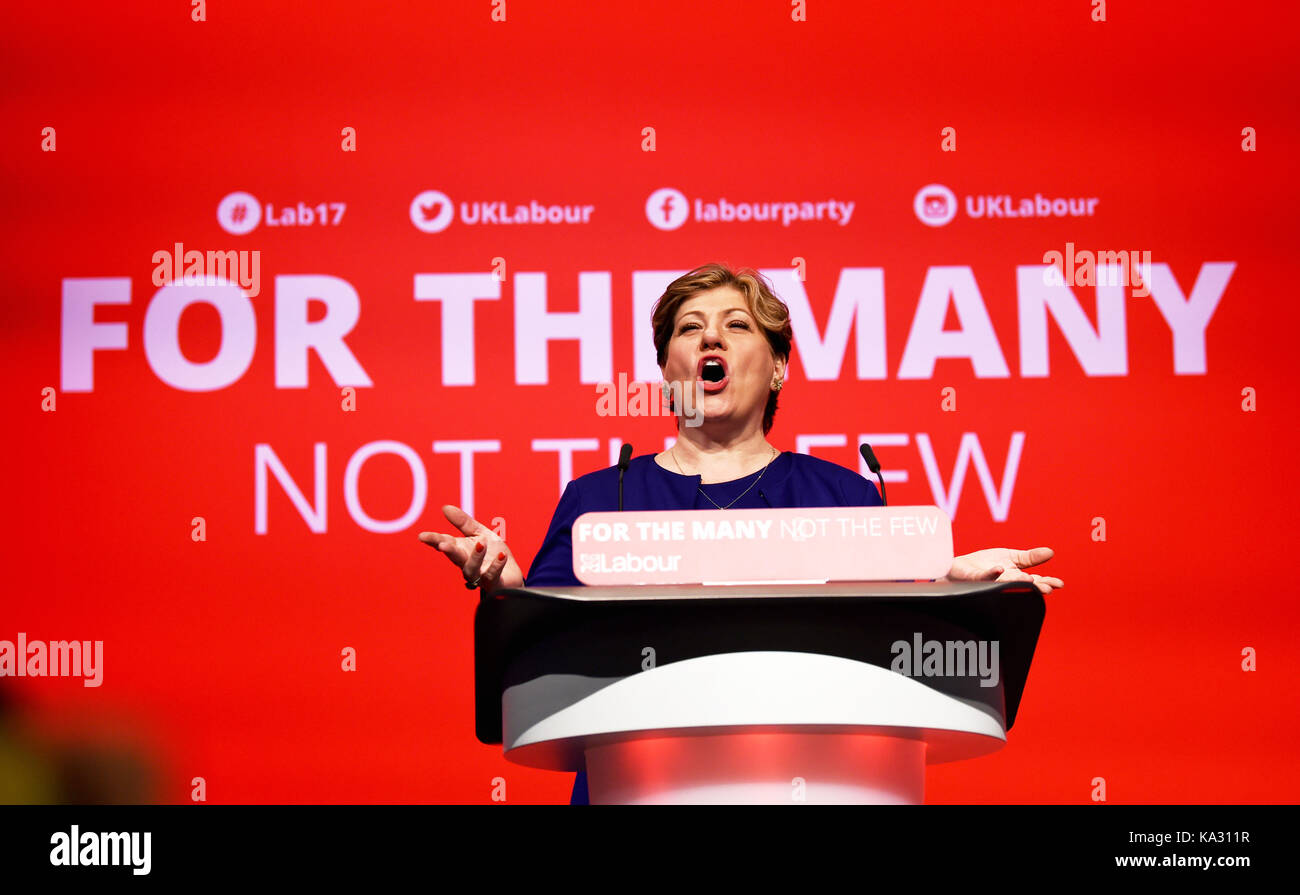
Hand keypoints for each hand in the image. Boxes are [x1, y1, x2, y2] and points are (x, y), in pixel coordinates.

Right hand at [418, 505, 523, 595]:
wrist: (511, 575)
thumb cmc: (492, 553)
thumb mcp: (479, 533)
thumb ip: (463, 522)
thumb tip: (444, 507)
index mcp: (461, 550)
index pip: (445, 543)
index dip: (433, 540)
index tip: (422, 536)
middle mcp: (466, 564)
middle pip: (455, 558)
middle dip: (449, 551)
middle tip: (443, 544)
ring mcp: (479, 575)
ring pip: (472, 569)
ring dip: (475, 556)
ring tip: (481, 543)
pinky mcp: (494, 583)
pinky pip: (493, 575)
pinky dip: (496, 566)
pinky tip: (501, 556)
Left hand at [947, 546, 1063, 594]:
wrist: (959, 567)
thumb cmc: (985, 564)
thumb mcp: (1011, 557)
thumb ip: (1030, 557)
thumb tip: (1051, 552)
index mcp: (1015, 577)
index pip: (1035, 581)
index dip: (1047, 583)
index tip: (1059, 584)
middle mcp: (1005, 582)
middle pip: (1023, 585)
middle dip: (1035, 587)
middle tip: (1046, 589)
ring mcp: (990, 581)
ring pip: (1006, 582)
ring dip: (1018, 581)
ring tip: (1030, 580)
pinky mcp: (975, 579)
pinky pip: (983, 577)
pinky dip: (992, 574)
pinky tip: (1000, 569)